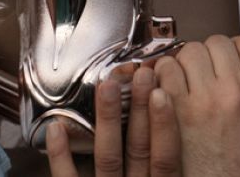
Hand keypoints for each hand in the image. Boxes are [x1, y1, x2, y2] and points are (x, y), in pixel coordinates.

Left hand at [46, 66, 181, 176]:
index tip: (163, 93)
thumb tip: (183, 130)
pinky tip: (57, 129)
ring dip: (108, 120)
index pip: (166, 157)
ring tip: (106, 87)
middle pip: (138, 149)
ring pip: (108, 157)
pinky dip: (61, 155)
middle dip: (140, 110)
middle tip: (142, 75)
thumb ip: (169, 164)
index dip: (165, 125)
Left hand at [155, 35, 239, 176]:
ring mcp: (204, 98)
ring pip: (191, 50)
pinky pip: (167, 69)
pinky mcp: (175, 109)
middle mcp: (234, 91)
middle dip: (211, 53)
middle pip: (218, 42)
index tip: (233, 55)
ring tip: (188, 78)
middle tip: (208, 70)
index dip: (239, 47)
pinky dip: (166, 72)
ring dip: (187, 60)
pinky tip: (170, 86)